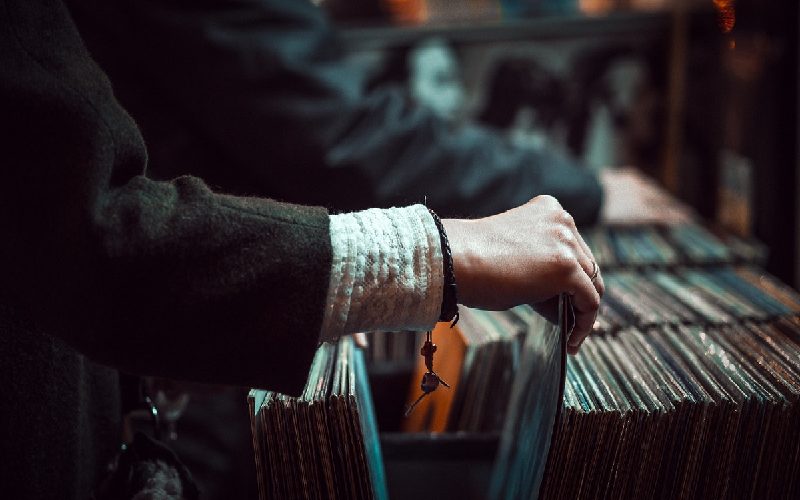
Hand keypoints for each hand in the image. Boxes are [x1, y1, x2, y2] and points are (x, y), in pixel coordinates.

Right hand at [442, 195, 602, 353]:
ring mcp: (566, 241)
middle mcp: (561, 220)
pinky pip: (589, 301)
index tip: (568, 302)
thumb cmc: (471, 263)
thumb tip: (564, 302)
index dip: (572, 279)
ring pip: (592, 284)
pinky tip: (571, 340)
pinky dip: (584, 323)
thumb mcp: (515, 258)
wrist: (453, 260)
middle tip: (571, 322)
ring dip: (582, 311)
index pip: (572, 248)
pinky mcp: (566, 266)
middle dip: (579, 295)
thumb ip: (541, 269)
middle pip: (586, 265)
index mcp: (548, 209)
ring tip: (571, 335)